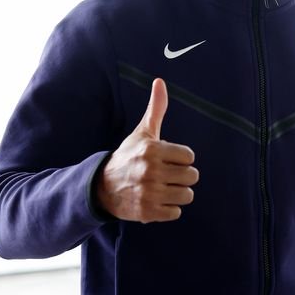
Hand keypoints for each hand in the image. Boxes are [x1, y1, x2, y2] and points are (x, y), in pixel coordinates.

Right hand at [96, 78, 198, 222]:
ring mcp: (149, 193)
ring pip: (187, 195)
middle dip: (182, 176)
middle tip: (167, 175)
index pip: (189, 156)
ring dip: (178, 193)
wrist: (102, 187)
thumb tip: (160, 81)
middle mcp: (151, 171)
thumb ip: (155, 109)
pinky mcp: (148, 212)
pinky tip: (157, 201)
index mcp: (152, 150)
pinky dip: (169, 209)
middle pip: (192, 176)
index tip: (168, 160)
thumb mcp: (142, 133)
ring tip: (163, 188)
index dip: (181, 159)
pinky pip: (176, 212)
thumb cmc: (128, 157)